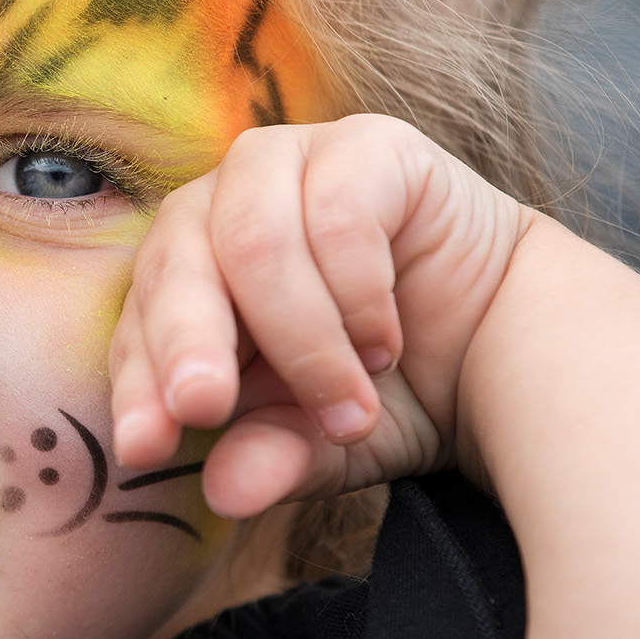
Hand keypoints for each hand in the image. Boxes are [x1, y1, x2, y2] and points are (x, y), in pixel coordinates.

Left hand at [109, 114, 534, 517]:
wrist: (502, 347)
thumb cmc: (386, 391)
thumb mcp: (322, 446)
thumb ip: (271, 458)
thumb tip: (223, 494)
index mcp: (185, 275)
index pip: (138, 322)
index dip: (137, 383)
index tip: (144, 449)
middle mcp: (222, 205)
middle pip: (178, 263)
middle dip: (192, 346)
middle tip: (209, 409)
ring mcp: (290, 162)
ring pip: (254, 240)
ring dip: (303, 340)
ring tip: (350, 408)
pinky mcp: (366, 144)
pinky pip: (336, 214)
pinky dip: (359, 295)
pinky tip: (385, 344)